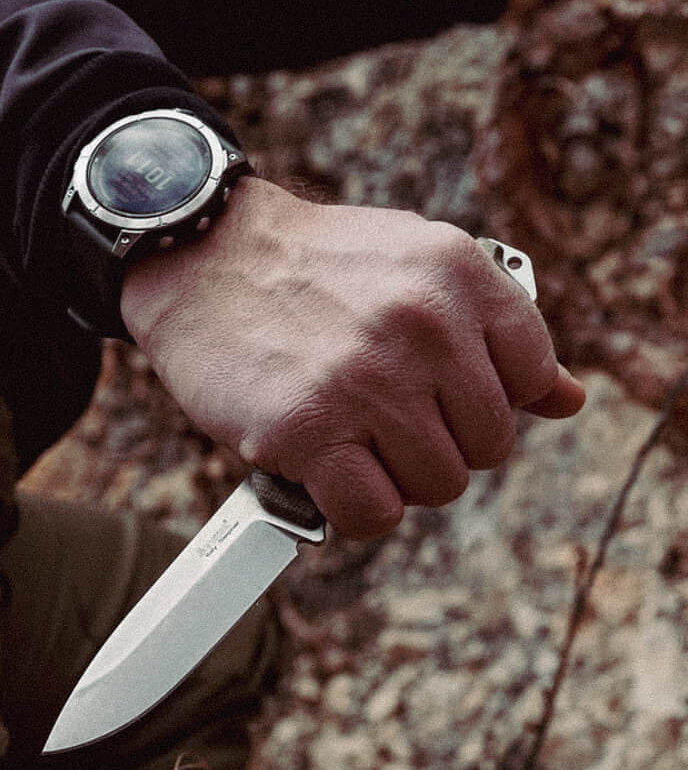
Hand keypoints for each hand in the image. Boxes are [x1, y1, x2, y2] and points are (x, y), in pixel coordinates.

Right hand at [120, 177, 584, 539]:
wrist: (200, 254)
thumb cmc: (308, 266)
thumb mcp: (412, 262)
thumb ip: (491, 327)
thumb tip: (569, 399)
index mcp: (457, 274)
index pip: (533, 377)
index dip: (482, 394)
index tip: (435, 387)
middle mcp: (422, 325)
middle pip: (488, 445)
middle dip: (438, 438)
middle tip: (380, 411)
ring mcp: (365, 380)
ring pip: (437, 485)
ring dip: (393, 474)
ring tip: (348, 433)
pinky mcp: (307, 431)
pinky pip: (373, 515)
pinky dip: (352, 506)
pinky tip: (325, 469)